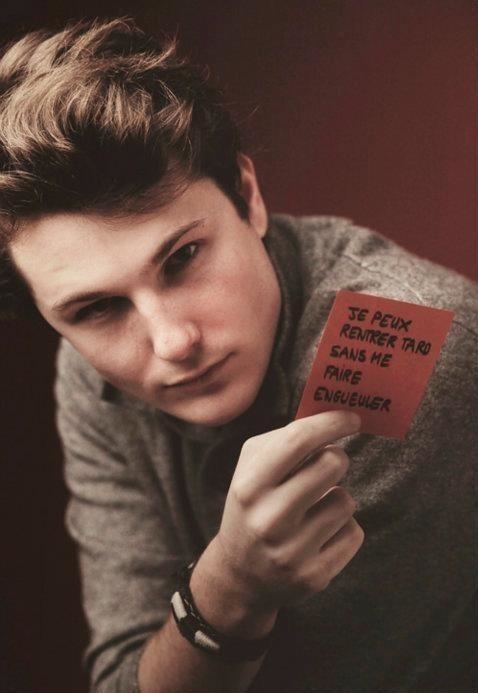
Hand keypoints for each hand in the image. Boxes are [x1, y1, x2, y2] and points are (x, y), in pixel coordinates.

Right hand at [212, 410, 363, 610]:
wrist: (240, 575)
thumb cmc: (253, 506)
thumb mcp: (250, 469)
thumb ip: (284, 440)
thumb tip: (330, 418)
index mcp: (250, 486)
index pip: (298, 440)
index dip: (331, 423)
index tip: (351, 418)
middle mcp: (269, 519)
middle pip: (332, 464)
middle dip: (336, 458)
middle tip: (328, 464)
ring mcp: (292, 551)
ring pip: (346, 500)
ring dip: (337, 498)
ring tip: (315, 508)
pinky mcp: (314, 576)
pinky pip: (354, 533)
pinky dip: (343, 528)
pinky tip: (320, 534)